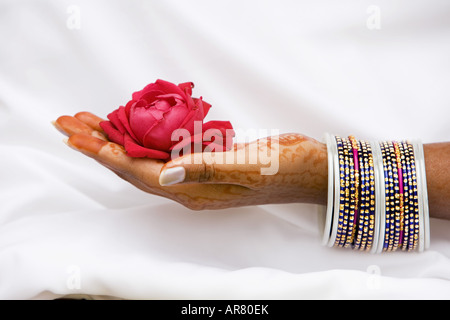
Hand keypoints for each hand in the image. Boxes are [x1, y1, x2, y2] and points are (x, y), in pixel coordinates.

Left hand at [54, 112, 327, 209]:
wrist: (307, 168)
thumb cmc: (282, 170)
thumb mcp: (247, 168)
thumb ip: (205, 170)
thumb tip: (165, 174)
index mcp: (194, 191)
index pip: (138, 171)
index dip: (105, 153)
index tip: (77, 134)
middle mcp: (188, 185)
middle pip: (131, 165)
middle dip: (98, 145)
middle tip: (68, 124)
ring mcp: (196, 173)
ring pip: (144, 156)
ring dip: (115, 139)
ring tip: (88, 122)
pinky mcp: (204, 159)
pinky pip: (164, 149)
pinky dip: (142, 135)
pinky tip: (131, 125)